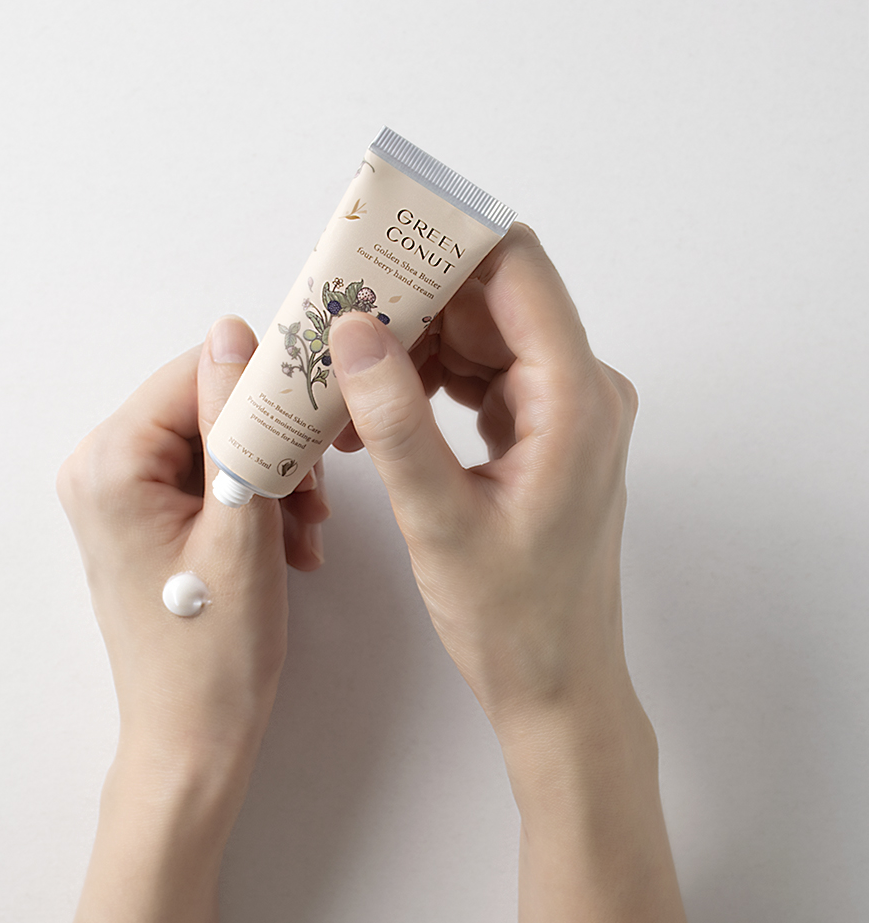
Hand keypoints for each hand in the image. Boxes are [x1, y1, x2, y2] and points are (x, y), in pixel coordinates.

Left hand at [56, 316, 330, 763]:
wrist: (193, 738)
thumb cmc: (216, 650)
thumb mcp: (241, 527)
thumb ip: (239, 425)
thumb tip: (233, 330)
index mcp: (110, 463)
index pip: (195, 371)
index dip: (263, 388)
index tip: (318, 424)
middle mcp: (99, 467)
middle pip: (204, 405)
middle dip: (269, 443)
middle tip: (313, 500)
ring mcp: (117, 493)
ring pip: (213, 440)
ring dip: (270, 475)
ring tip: (304, 530)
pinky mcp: (141, 517)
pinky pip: (205, 476)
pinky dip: (252, 498)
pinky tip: (288, 543)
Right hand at [329, 224, 639, 739]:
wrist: (557, 683)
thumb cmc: (512, 620)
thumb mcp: (439, 519)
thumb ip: (395, 420)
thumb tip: (354, 331)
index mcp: (575, 399)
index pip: (517, 268)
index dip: (446, 242)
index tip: (378, 239)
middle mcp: (582, 390)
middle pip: (493, 298)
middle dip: (414, 297)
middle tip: (340, 312)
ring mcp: (565, 410)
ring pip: (482, 336)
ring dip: (414, 345)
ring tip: (347, 376)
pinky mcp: (542, 432)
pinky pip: (482, 378)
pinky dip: (429, 383)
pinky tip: (378, 412)